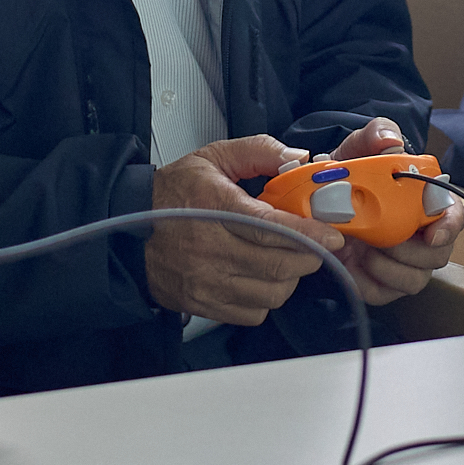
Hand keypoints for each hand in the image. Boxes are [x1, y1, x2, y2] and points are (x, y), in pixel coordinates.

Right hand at [144, 136, 340, 324]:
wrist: (130, 232)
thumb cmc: (172, 193)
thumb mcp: (213, 157)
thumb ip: (258, 151)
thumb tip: (298, 159)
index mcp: (215, 207)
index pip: (270, 228)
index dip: (309, 234)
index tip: (333, 236)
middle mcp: (210, 249)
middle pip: (278, 265)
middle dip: (309, 257)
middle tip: (316, 246)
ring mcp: (206, 281)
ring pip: (270, 294)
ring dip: (288, 279)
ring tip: (284, 259)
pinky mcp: (203, 304)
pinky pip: (252, 313)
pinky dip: (266, 300)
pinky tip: (259, 278)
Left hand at [324, 119, 459, 305]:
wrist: (319, 199)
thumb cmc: (351, 173)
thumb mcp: (359, 146)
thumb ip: (377, 134)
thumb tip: (390, 141)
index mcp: (426, 203)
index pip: (454, 217)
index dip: (449, 228)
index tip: (433, 234)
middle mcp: (421, 237)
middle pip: (437, 257)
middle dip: (411, 252)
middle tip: (383, 241)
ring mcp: (403, 263)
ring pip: (414, 281)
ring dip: (389, 269)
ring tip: (363, 249)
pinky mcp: (380, 283)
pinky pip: (382, 294)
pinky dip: (366, 283)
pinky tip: (350, 264)